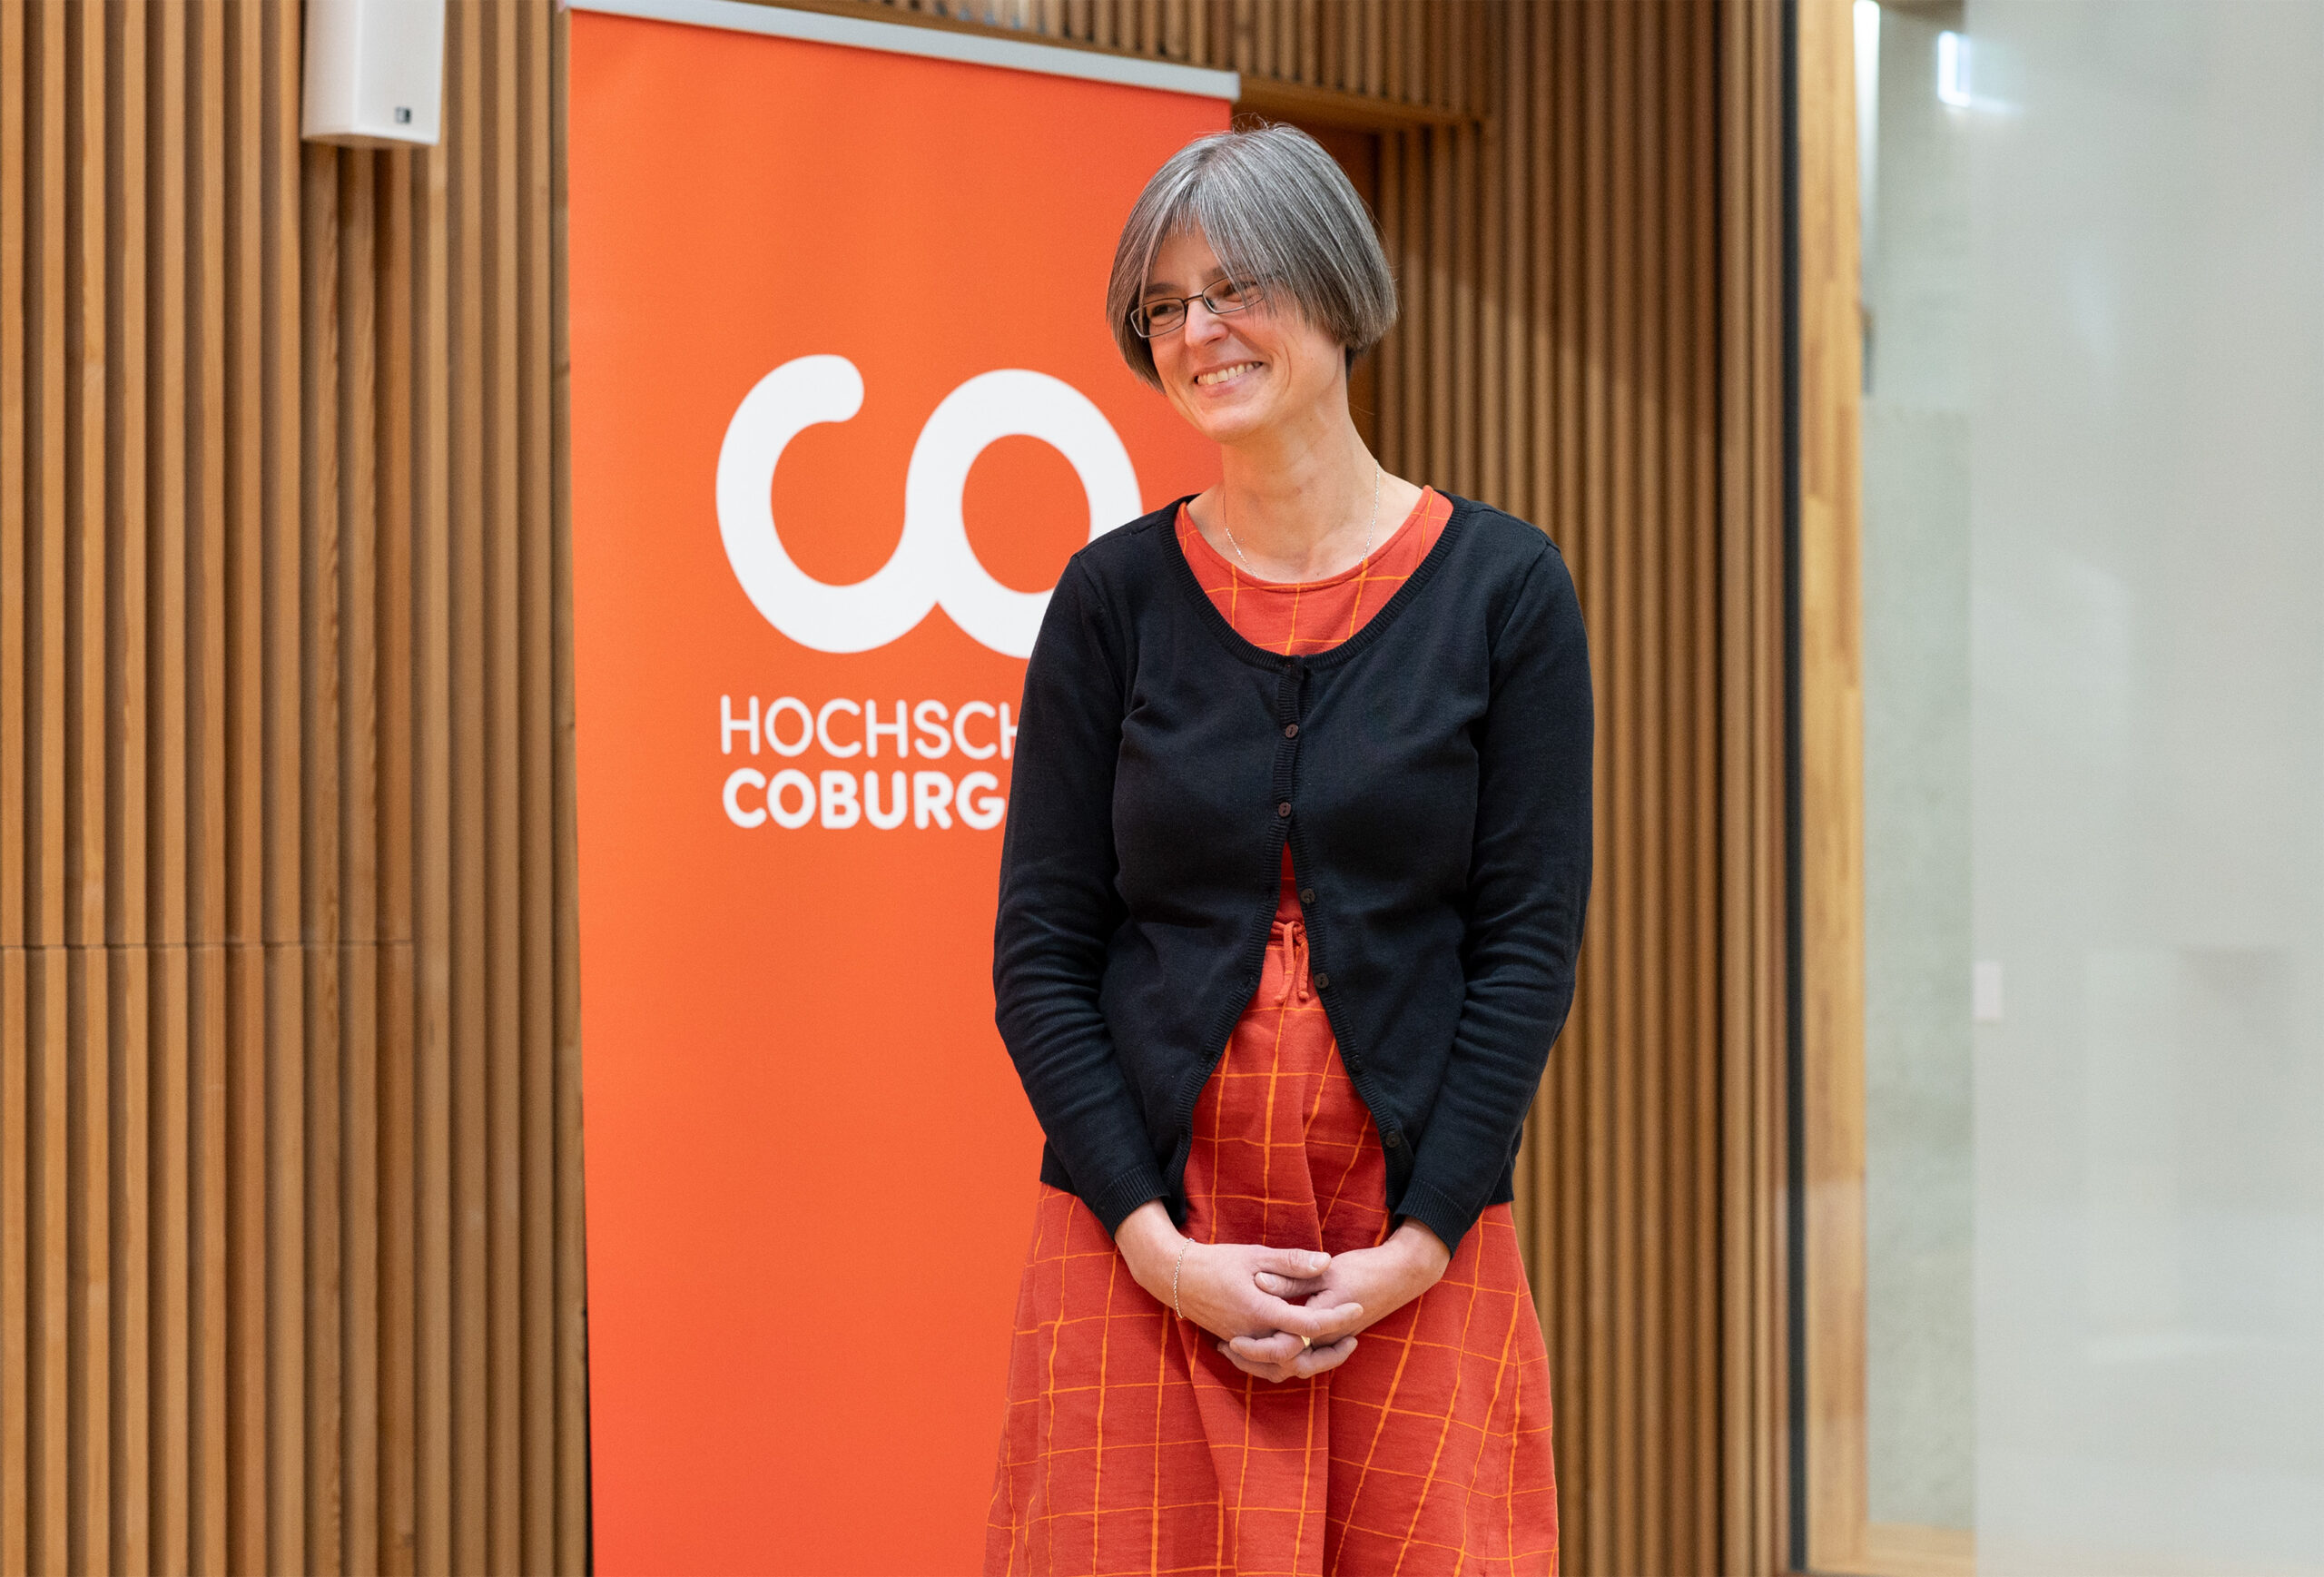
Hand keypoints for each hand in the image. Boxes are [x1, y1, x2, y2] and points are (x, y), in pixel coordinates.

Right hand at [1115, 1203, 1363, 1382]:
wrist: (1176, 1278)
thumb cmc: (1216, 1261)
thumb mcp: (1255, 1255)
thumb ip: (1292, 1262)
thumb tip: (1327, 1262)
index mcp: (1259, 1310)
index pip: (1307, 1324)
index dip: (1336, 1318)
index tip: (1357, 1308)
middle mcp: (1252, 1334)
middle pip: (1299, 1358)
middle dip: (1330, 1353)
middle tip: (1354, 1339)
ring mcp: (1243, 1344)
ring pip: (1283, 1368)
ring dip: (1312, 1362)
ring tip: (1334, 1347)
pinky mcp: (1236, 1346)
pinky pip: (1267, 1366)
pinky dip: (1288, 1363)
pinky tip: (1303, 1350)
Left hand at [1220, 1221, 1451, 1383]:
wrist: (1400, 1277)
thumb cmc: (1364, 1270)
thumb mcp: (1326, 1270)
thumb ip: (1292, 1278)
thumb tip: (1259, 1283)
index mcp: (1323, 1324)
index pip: (1284, 1347)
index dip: (1256, 1347)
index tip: (1231, 1338)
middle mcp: (1328, 1341)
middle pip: (1286, 1366)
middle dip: (1255, 1362)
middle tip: (1226, 1347)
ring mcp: (1333, 1344)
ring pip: (1294, 1367)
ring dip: (1266, 1362)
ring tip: (1238, 1350)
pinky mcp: (1334, 1341)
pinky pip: (1305, 1359)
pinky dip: (1282, 1357)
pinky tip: (1265, 1343)